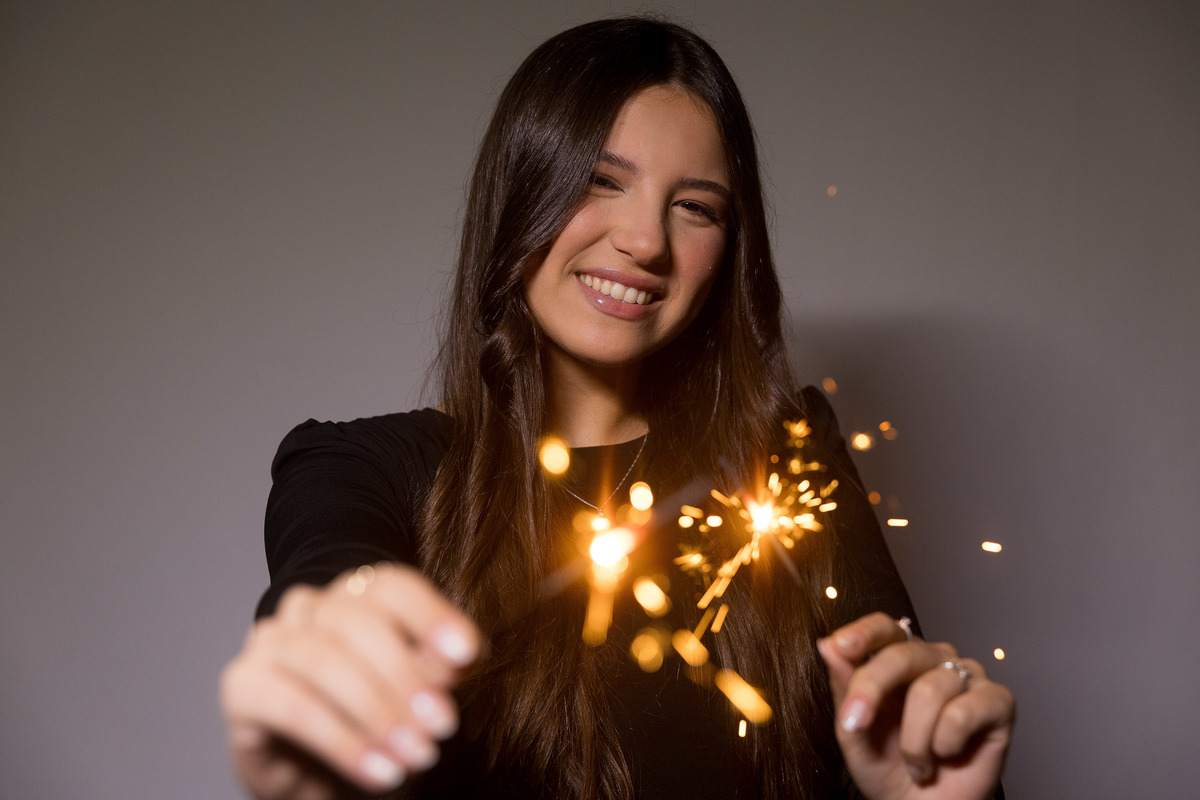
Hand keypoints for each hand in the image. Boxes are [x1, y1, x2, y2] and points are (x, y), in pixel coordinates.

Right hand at [219, 563, 481, 798]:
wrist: (308, 765)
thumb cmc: (368, 717)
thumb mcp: (411, 691)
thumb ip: (432, 669)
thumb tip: (455, 659)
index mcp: (352, 594)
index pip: (390, 586)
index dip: (430, 615)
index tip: (467, 655)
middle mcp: (306, 607)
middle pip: (358, 622)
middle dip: (406, 676)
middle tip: (442, 725)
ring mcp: (268, 641)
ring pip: (324, 661)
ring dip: (377, 712)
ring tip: (415, 755)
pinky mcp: (241, 686)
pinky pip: (292, 706)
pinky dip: (342, 741)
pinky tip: (377, 770)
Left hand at [817, 612, 1013, 799]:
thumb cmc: (888, 769)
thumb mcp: (854, 730)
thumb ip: (844, 686)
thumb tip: (827, 645)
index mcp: (899, 659)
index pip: (884, 628)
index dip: (862, 633)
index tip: (840, 646)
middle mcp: (936, 660)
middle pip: (903, 654)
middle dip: (872, 689)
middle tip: (855, 725)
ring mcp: (969, 677)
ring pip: (930, 689)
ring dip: (913, 740)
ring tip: (916, 762)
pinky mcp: (998, 702)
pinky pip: (963, 712)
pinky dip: (945, 743)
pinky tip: (947, 755)